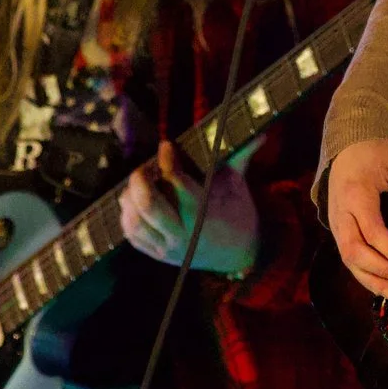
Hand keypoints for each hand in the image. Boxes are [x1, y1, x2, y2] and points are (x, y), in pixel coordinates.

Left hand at [120, 141, 258, 276]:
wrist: (237, 254)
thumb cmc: (238, 214)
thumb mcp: (239, 186)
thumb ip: (241, 157)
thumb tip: (260, 133)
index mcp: (205, 214)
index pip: (176, 181)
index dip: (166, 159)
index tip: (166, 146)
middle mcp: (184, 234)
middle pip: (148, 203)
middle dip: (140, 178)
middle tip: (146, 167)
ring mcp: (168, 248)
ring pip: (135, 221)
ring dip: (130, 198)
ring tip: (138, 185)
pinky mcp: (157, 255)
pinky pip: (132, 236)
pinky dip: (127, 216)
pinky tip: (134, 203)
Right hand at [328, 137, 387, 298]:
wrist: (349, 144)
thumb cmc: (375, 151)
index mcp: (355, 195)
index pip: (373, 232)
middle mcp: (340, 213)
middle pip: (353, 251)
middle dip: (380, 270)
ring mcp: (335, 222)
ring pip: (346, 258)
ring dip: (369, 279)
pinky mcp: (337, 228)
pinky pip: (347, 254)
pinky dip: (362, 272)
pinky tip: (379, 283)